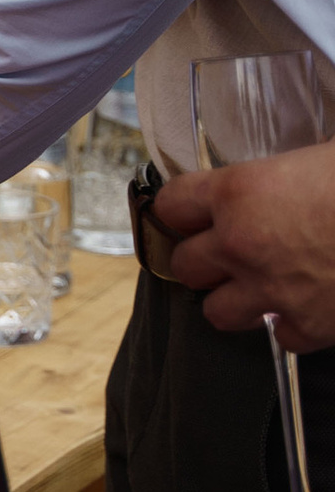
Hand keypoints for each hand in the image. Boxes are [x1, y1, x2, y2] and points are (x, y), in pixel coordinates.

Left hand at [151, 140, 334, 348]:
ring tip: (255, 287)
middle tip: (224, 253)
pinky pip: (279, 337)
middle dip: (202, 260)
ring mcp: (273, 290)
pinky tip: (305, 307)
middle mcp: (242, 244)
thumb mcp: (319, 154)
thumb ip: (285, 170)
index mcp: (239, 192)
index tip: (187, 214)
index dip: (179, 210)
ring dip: (232, 300)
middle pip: (185, 264)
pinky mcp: (309, 325)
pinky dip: (290, 326)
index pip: (172, 205)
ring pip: (216, 312)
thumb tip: (285, 171)